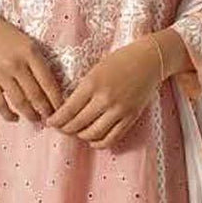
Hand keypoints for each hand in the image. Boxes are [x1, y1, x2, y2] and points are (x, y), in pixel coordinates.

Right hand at [0, 12, 62, 124]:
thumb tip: (55, 91)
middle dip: (46, 111)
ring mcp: (0, 74)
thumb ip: (40, 64)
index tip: (63, 110)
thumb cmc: (9, 38)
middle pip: (35, 95)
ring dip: (30, 115)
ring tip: (37, 120)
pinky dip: (9, 115)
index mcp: (30, 53)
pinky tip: (16, 118)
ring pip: (19, 102)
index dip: (57, 100)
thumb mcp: (29, 44)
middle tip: (52, 119)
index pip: (48, 82)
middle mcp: (16, 64)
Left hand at [45, 38, 162, 148]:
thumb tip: (67, 109)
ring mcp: (119, 110)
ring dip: (81, 136)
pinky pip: (112, 138)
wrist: (150, 60)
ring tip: (76, 132)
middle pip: (77, 124)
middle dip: (65, 129)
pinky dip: (99, 142)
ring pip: (93, 134)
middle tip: (60, 128)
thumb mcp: (96, 69)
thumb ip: (83, 89)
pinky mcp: (131, 118)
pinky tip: (92, 139)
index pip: (68, 110)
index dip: (56, 120)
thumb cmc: (121, 60)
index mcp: (92, 83)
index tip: (50, 122)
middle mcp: (105, 99)